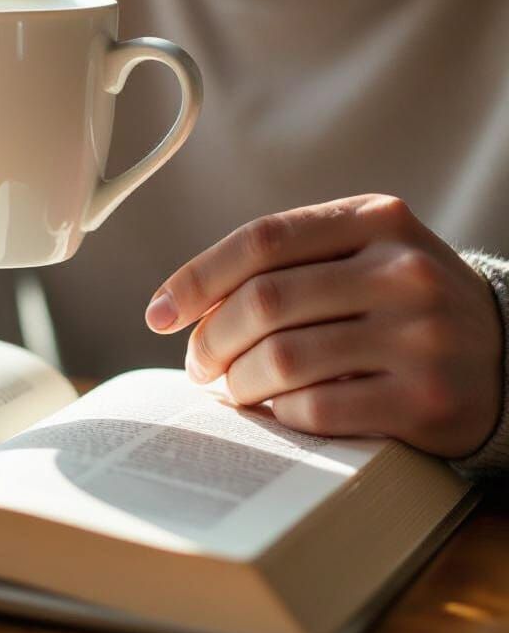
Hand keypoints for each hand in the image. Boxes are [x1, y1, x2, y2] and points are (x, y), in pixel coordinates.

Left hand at [145, 195, 502, 456]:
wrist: (505, 354)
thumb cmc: (402, 300)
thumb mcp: (361, 253)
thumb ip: (285, 262)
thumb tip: (184, 304)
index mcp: (376, 219)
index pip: (261, 240)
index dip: (196, 278)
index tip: (159, 313)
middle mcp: (402, 270)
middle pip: (263, 302)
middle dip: (209, 340)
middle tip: (197, 363)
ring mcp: (419, 336)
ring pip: (281, 359)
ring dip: (236, 382)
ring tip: (230, 388)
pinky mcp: (423, 400)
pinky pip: (315, 408)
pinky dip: (278, 413)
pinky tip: (276, 409)